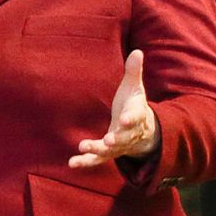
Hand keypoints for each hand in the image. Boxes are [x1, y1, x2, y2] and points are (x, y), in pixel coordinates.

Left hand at [70, 50, 159, 167]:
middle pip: (123, 139)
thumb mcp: (135, 88)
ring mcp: (118, 146)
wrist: (143, 132)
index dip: (131, 119)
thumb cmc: (134, 105)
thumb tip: (137, 51)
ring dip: (97, 151)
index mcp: (136, 116)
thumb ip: (134, 72)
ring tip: (83, 147)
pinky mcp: (108, 153)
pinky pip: (97, 160)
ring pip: (109, 152)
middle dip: (116, 140)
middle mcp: (128, 134)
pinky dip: (86, 162)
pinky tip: (72, 163)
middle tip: (108, 141)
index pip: (136, 118)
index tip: (126, 120)